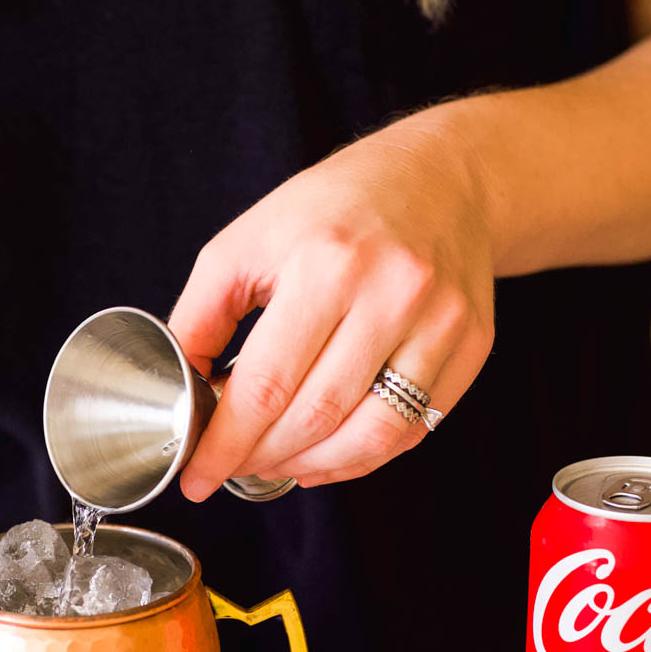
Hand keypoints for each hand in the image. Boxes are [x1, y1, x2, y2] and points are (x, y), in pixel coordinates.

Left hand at [168, 111, 496, 497]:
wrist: (442, 176)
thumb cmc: (337, 207)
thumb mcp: (249, 239)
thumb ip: (201, 314)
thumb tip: (179, 387)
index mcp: (326, 263)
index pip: (267, 384)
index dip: (226, 442)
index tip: (197, 475)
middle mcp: (392, 293)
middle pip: (317, 416)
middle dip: (262, 457)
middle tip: (231, 466)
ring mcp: (441, 322)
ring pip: (371, 436)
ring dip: (312, 466)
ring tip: (275, 463)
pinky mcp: (471, 344)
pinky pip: (413, 429)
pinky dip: (362, 457)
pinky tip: (325, 454)